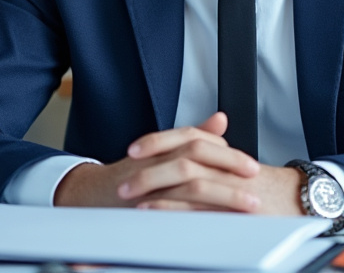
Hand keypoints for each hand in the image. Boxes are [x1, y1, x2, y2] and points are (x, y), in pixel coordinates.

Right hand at [55, 113, 260, 210]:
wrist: (90, 196)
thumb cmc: (131, 174)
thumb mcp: (164, 151)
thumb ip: (193, 135)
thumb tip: (221, 119)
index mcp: (163, 148)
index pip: (199, 142)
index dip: (228, 153)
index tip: (251, 167)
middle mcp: (155, 162)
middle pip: (196, 156)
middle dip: (229, 168)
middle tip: (254, 181)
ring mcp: (148, 185)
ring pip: (188, 183)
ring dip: (222, 195)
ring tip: (247, 205)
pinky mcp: (143, 208)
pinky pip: (172, 211)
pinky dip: (197, 216)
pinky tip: (218, 224)